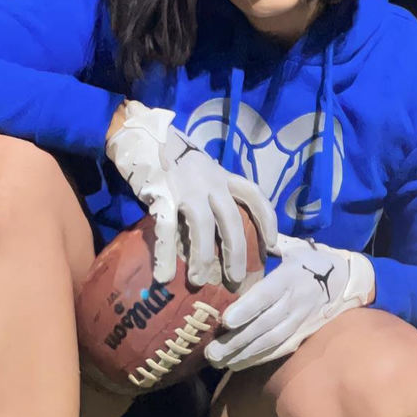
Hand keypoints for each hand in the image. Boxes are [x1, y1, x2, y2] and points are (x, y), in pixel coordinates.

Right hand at [105, 100, 276, 285]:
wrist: (144, 136)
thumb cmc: (176, 160)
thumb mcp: (204, 171)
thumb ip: (215, 193)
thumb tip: (224, 232)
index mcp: (222, 175)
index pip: (254, 194)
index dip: (267, 220)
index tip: (272, 245)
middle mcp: (209, 181)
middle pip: (231, 218)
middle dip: (237, 251)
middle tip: (237, 279)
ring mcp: (186, 188)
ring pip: (202, 226)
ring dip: (203, 256)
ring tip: (199, 280)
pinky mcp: (162, 195)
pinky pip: (166, 229)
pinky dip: (165, 254)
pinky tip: (164, 275)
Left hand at [205, 235, 375, 370]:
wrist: (346, 281)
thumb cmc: (313, 261)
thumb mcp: (294, 248)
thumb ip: (269, 243)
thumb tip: (240, 231)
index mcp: (290, 277)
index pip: (266, 295)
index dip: (246, 309)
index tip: (225, 320)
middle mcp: (294, 302)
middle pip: (264, 325)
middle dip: (237, 341)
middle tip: (210, 352)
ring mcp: (299, 321)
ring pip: (269, 341)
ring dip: (243, 354)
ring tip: (218, 361)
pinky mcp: (301, 335)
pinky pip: (278, 350)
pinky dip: (258, 359)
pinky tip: (237, 364)